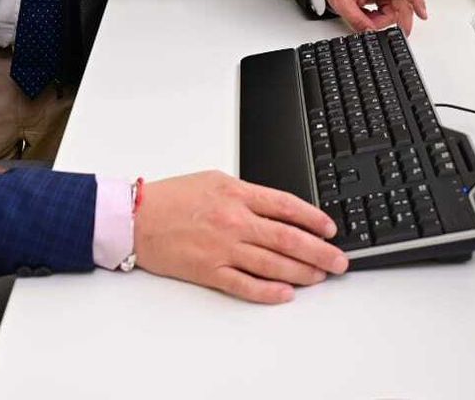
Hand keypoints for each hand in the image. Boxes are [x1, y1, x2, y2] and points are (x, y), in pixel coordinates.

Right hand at [134, 171, 348, 303]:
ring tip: (319, 277)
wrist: (136, 217)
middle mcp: (234, 220)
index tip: (330, 229)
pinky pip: (245, 284)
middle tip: (338, 261)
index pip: (286, 206)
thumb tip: (278, 208)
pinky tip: (286, 293)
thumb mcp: (214, 181)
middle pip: (288, 238)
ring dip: (301, 272)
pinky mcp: (209, 270)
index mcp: (236, 193)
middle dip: (319, 251)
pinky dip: (268, 291)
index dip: (313, 219)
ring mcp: (222, 248)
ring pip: (272, 263)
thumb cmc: (172, 198)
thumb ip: (246, 193)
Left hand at [322, 0, 427, 34]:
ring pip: (394, 11)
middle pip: (401, 5)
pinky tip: (367, 17)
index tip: (422, 14)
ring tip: (365, 19)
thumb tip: (370, 33)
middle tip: (388, 34)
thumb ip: (357, 19)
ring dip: (382, 21)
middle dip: (393, 22)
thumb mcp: (342, 3)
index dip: (417, 0)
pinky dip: (379, 18)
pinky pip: (387, 11)